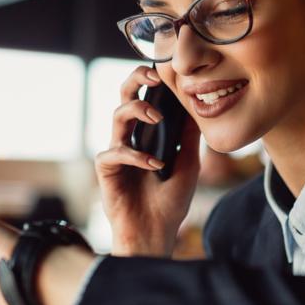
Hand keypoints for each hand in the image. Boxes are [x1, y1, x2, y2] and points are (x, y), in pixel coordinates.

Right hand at [94, 65, 201, 256]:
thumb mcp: (188, 163)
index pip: (146, 97)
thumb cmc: (170, 200)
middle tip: (154, 77)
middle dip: (136, 79)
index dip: (152, 80)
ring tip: (156, 119)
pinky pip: (115, 152)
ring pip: (117, 116)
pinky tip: (154, 165)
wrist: (156, 232)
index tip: (169, 71)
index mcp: (147, 133)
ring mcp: (117, 151)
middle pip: (124, 95)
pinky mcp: (106, 170)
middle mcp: (130, 137)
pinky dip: (136, 156)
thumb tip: (198, 105)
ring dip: (137, 111)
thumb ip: (188, 136)